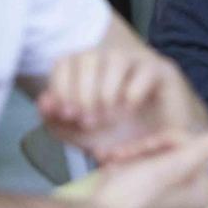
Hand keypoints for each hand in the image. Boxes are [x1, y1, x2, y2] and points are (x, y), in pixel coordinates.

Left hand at [37, 48, 206, 164]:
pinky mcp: (164, 72)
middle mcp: (112, 61)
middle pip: (88, 56)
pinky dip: (133, 93)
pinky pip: (145, 71)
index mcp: (89, 72)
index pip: (66, 61)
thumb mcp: (82, 137)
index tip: (67, 115)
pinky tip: (131, 111)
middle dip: (83, 91)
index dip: (62, 86)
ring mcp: (140, 63)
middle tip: (89, 121)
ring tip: (109, 118)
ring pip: (116, 58)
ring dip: (106, 91)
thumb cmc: (122, 138)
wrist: (161, 151)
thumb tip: (43, 102)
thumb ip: (58, 122)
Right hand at [85, 123, 207, 207]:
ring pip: (155, 158)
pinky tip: (113, 171)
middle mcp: (191, 198)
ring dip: (132, 155)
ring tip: (114, 162)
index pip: (189, 144)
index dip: (160, 140)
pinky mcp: (150, 203)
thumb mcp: (170, 167)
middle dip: (144, 149)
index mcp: (203, 190)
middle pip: (173, 151)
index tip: (140, 148)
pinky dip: (127, 167)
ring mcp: (170, 201)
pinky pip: (143, 172)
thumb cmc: (132, 195)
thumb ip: (204, 148)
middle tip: (121, 154)